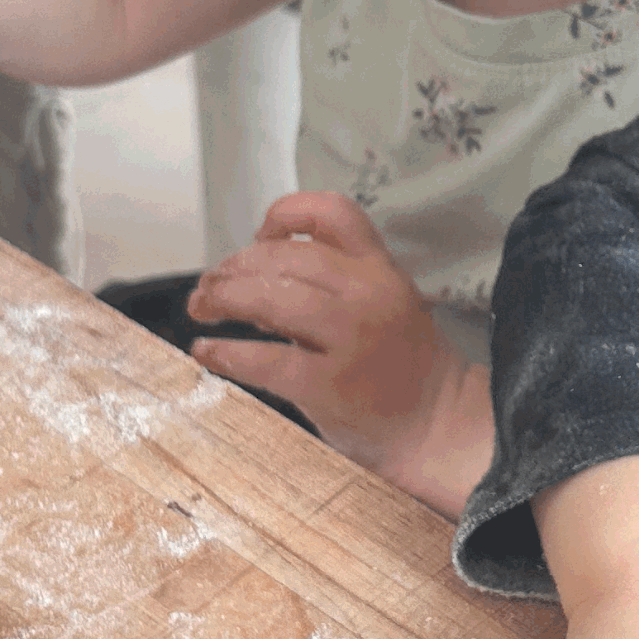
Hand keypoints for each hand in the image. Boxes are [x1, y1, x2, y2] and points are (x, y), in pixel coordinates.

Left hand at [185, 194, 491, 509]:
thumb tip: (255, 272)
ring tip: (202, 307)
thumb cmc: (401, 364)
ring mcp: (348, 338)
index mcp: (380, 267)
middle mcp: (366, 293)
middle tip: (210, 285)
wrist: (435, 425)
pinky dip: (225, 352)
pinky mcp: (328, 385)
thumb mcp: (384, 300)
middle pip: (283, 257)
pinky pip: (263, 359)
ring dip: (224, 299)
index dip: (285, 215)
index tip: (259, 236)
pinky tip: (207, 352)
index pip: (331, 213)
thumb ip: (333, 278)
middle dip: (233, 267)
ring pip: (269, 299)